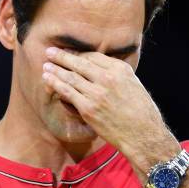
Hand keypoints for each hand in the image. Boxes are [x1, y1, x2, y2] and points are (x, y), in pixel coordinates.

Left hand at [42, 46, 179, 170]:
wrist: (143, 135)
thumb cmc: (141, 113)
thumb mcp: (134, 85)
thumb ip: (118, 76)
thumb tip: (102, 71)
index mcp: (121, 69)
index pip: (94, 56)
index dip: (78, 54)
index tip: (69, 54)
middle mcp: (108, 77)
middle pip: (79, 63)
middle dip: (62, 56)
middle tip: (50, 52)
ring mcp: (97, 93)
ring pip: (70, 77)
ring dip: (55, 69)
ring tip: (45, 65)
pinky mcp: (88, 108)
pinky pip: (68, 92)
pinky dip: (55, 84)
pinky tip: (48, 80)